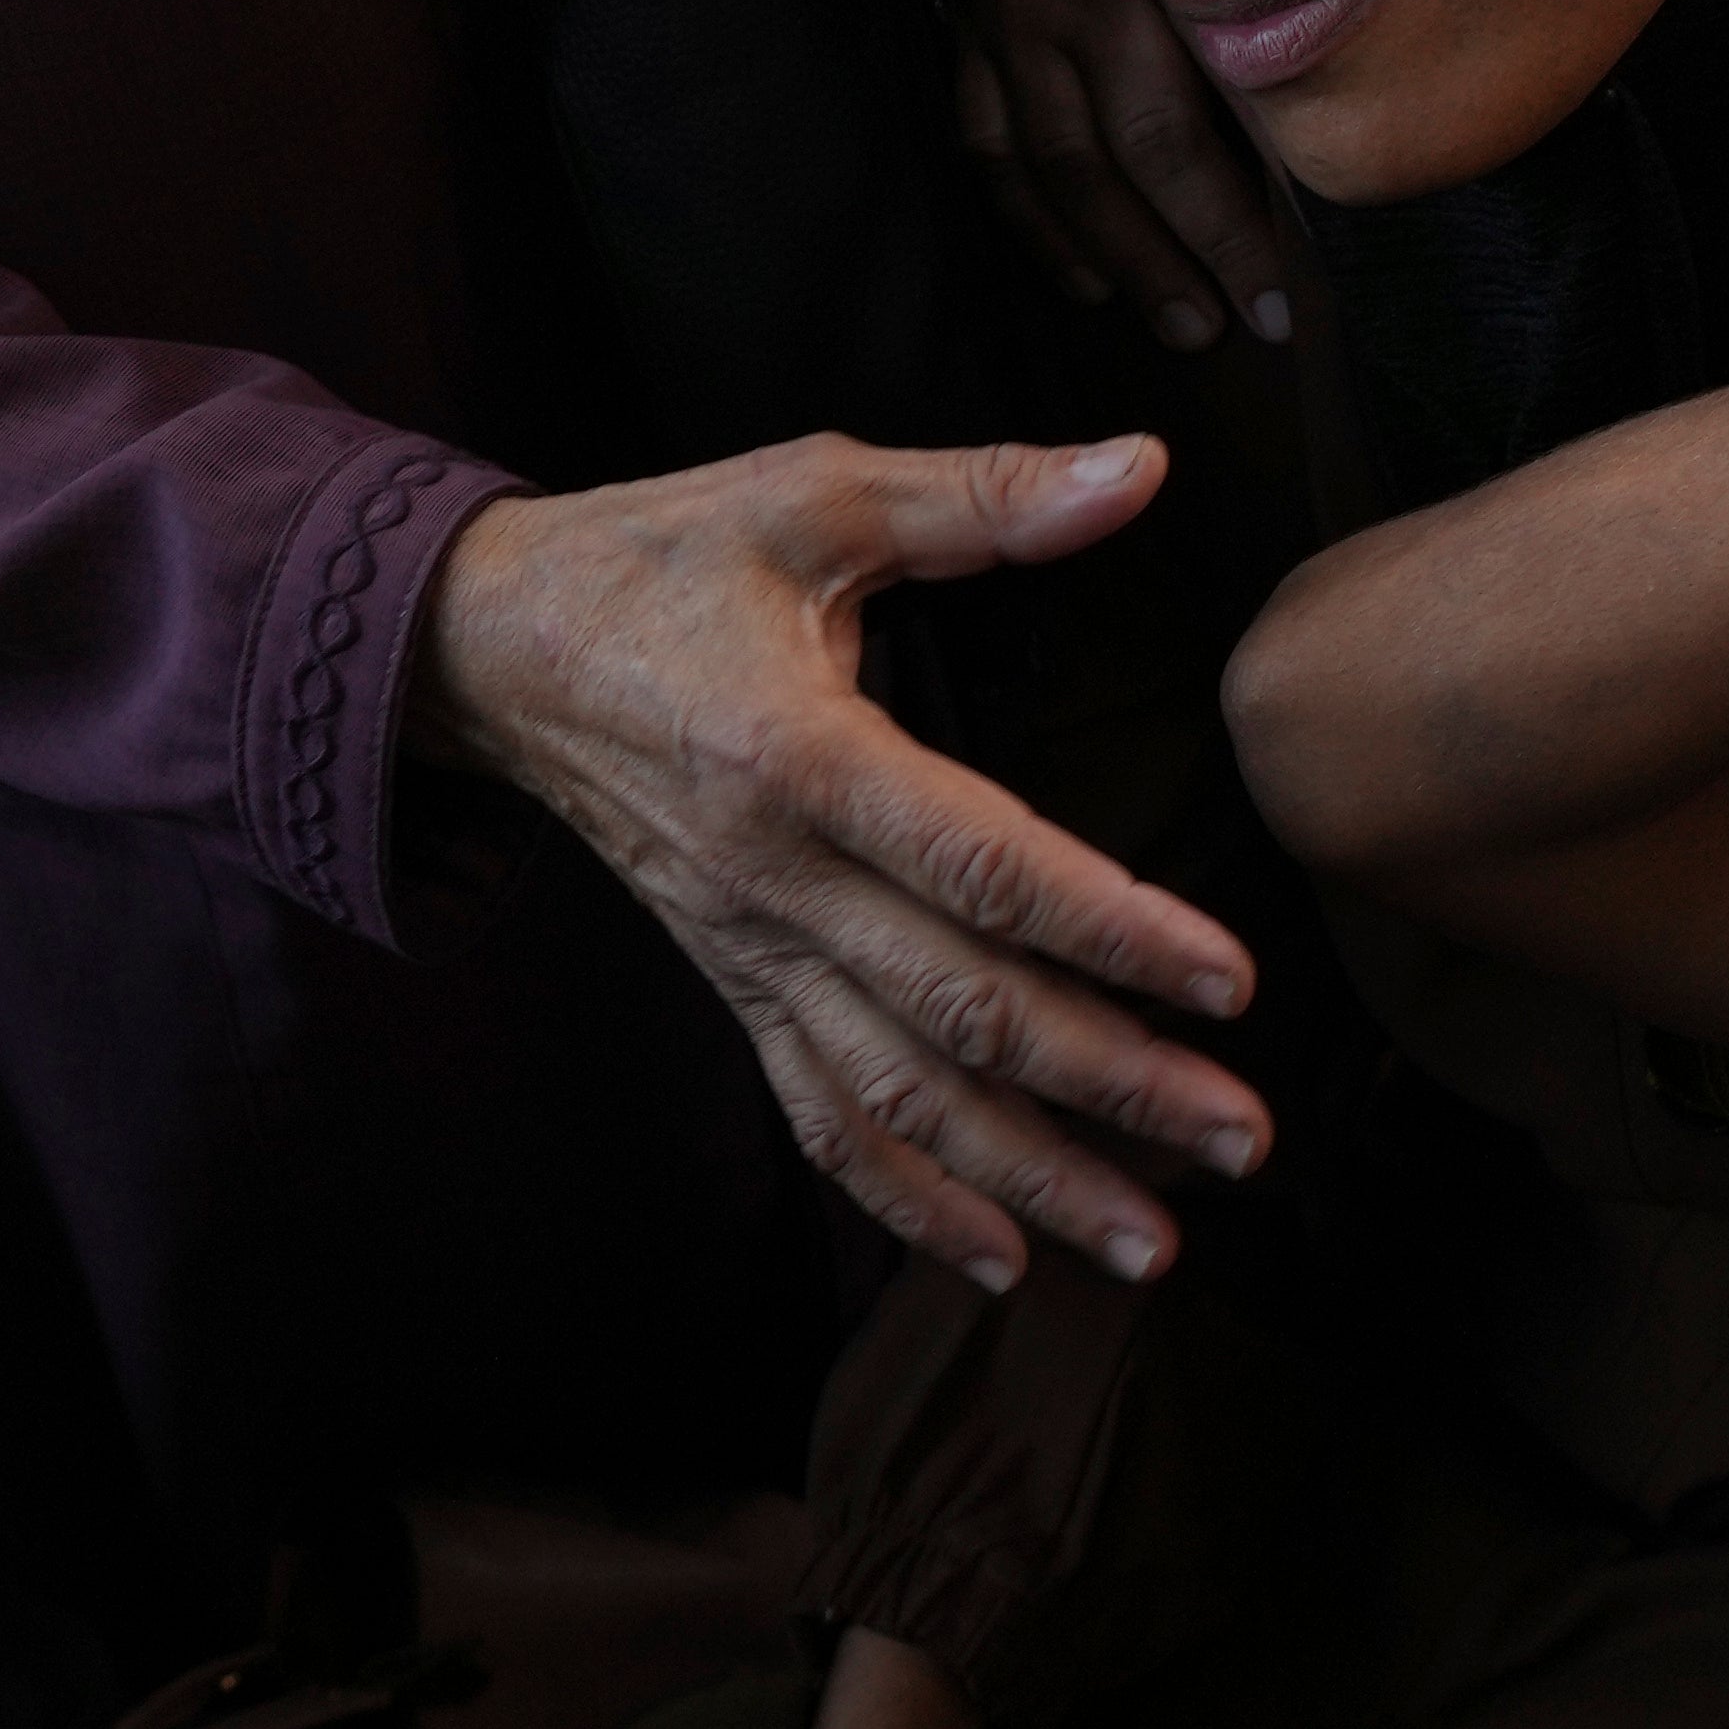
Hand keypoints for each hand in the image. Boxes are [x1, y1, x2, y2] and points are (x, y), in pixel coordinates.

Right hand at [415, 436, 1273, 1288]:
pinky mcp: (733, 984)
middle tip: (1245, 1140)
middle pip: (961, 1012)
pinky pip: (819, 1117)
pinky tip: (1004, 1260)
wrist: (483, 648)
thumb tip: (1138, 467)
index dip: (1109, 932)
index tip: (1228, 985)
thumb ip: (981, 495)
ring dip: (1031, 1178)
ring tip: (1158, 1244)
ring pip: (900, 1097)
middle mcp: (774, 882)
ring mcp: (749, 949)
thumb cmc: (660, 558)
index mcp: (802, 759)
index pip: (980, 868)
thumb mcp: (810, 493)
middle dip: (1112, 1087)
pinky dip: (909, 1198)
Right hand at [938, 0, 1298, 348]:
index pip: (1188, 133)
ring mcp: (1004, 13)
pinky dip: (1028, 216)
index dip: (1235, 230)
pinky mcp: (963, 15)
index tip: (1285, 304)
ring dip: (1111, 254)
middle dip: (1183, 256)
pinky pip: (986, 137)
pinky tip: (1073, 272)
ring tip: (1172, 320)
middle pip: (1121, 160)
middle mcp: (1066, 0)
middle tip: (1238, 329)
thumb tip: (1333, 103)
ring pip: (1049, 164)